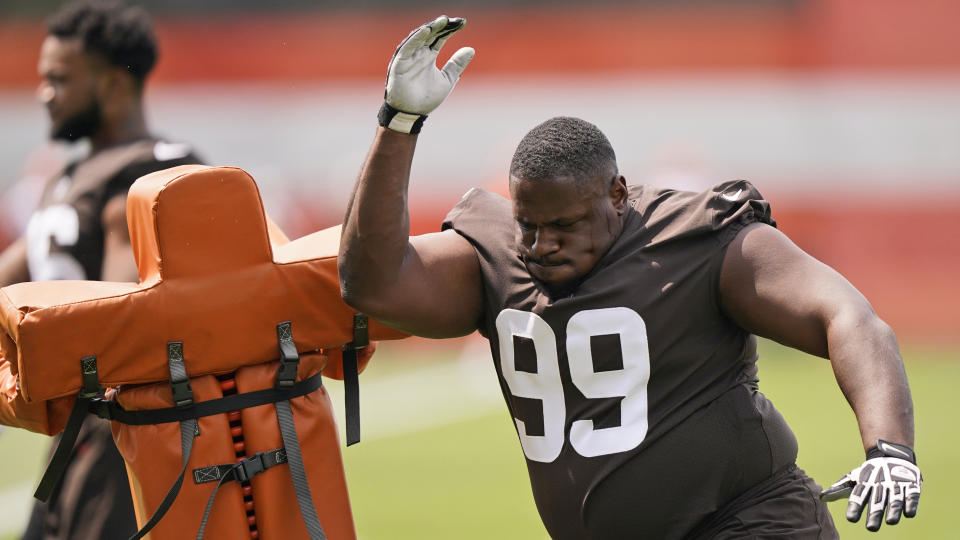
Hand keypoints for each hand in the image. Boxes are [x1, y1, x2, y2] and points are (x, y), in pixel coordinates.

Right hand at [378, 15, 474, 133]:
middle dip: (443, 25)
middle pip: (431, 33)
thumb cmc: (427, 98)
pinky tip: (426, 30)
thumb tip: (471, 49)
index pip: (440, 37)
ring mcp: (409, 56)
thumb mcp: (447, 80)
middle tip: (455, 19)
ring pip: (420, 37)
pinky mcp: (399, 62)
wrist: (412, 113)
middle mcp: (419, 53)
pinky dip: (416, 38)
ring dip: (431, 28)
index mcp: (429, 55)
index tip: (463, 22)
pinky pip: (407, 47)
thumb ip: (457, 65)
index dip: (451, 29)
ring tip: (443, 20)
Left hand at [820, 440, 921, 530]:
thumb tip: (821, 497)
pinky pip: (911, 495)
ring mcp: (896, 484)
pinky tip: (908, 513)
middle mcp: (880, 485)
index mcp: (865, 484)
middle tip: (871, 528)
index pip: (859, 495)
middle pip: (877, 500)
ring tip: (890, 522)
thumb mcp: (853, 480)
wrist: (891, 455)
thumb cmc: (868, 475)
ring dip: (893, 510)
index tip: (851, 519)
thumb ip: (839, 490)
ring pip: (895, 499)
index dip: (855, 507)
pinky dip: (910, 503)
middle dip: (874, 514)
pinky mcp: (911, 485)